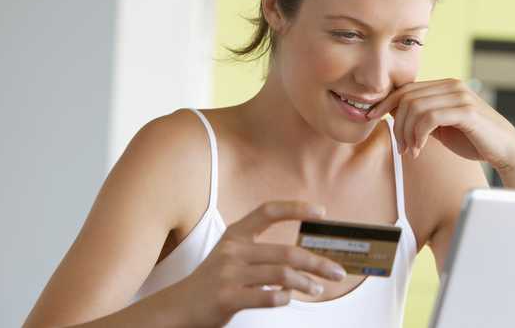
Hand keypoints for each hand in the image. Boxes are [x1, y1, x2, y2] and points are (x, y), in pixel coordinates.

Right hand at [171, 201, 346, 327]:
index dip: (296, 208)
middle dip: (318, 263)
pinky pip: (268, 298)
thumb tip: (301, 259)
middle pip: (287, 252)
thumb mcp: (230, 254)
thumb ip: (259, 250)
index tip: (322, 212)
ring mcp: (229, 274)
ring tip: (318, 289)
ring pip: (282, 276)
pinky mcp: (227, 298)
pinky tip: (287, 298)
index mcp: (235, 234)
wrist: (177, 306)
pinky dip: (284, 299)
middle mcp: (233, 250)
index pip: (268, 211)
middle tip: (338, 272)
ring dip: (306, 284)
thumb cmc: (211, 281)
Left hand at [367, 78, 514, 190]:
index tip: (372, 117)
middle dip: (397, 124)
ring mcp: (460, 96)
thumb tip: (392, 114)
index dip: (385, 103)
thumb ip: (422, 117)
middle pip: (406, 97)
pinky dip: (418, 135)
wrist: (506, 151)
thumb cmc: (473, 139)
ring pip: (415, 108)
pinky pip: (429, 118)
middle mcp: (452, 85)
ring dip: (407, 133)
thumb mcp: (441, 126)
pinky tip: (420, 150)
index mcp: (445, 86)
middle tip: (402, 147)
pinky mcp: (466, 111)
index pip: (406, 88)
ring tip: (412, 151)